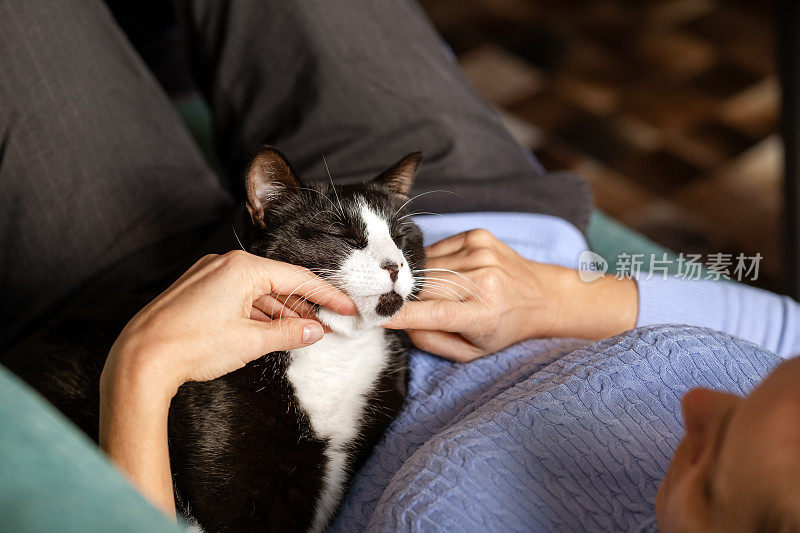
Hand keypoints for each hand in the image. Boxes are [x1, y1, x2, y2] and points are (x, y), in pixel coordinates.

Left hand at [98, 251, 355, 515]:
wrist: (140, 360)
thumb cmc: (192, 346)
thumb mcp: (250, 342)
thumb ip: (289, 333)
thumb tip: (315, 330)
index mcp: (242, 267)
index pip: (297, 278)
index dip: (326, 295)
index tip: (347, 308)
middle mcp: (224, 264)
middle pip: (277, 282)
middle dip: (303, 306)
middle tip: (328, 325)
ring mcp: (207, 276)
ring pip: (257, 291)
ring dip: (280, 312)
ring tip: (302, 333)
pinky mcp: (196, 292)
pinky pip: (237, 297)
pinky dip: (257, 313)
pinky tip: (270, 331)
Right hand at [384, 229, 637, 361]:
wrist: (542, 295)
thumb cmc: (503, 328)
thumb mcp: (471, 352)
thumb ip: (431, 341)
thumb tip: (399, 321)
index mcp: (483, 313)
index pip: (430, 314)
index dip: (398, 314)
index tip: (371, 314)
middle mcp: (482, 279)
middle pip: (423, 286)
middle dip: (408, 297)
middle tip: (403, 305)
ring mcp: (480, 252)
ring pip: (426, 265)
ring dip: (422, 280)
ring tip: (438, 291)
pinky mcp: (477, 235)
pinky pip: (436, 249)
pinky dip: (433, 263)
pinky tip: (449, 273)